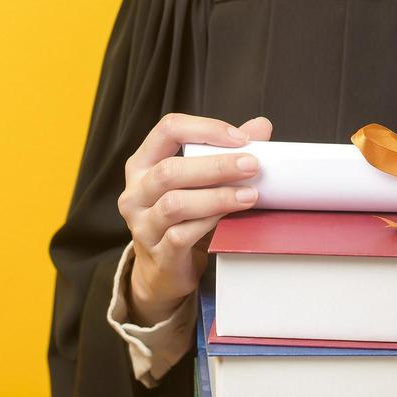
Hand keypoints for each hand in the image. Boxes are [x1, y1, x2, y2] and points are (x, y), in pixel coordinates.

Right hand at [117, 113, 271, 324]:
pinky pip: (181, 235)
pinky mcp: (157, 253)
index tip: (241, 139)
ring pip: (175, 204)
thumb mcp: (198, 183)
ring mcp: (142, 225)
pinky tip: (230, 219)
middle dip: (216, 166)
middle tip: (252, 165)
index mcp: (143, 164)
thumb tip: (261, 126)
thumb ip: (225, 152)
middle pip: (170, 170)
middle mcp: (135, 192)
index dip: (206, 129)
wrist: (163, 270)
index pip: (168, 130)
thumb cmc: (182, 218)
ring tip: (249, 195)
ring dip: (216, 197)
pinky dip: (209, 224)